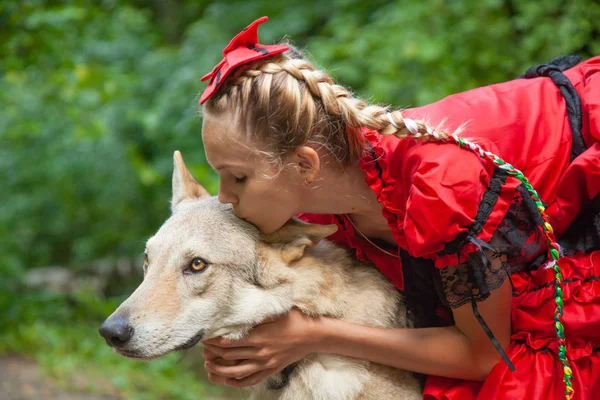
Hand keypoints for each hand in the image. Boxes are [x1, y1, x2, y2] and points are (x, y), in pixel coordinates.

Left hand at [202, 308, 318, 387]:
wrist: (312, 335)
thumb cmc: (294, 318)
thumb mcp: (273, 311)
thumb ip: (254, 313)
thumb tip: (235, 309)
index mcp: (259, 336)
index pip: (228, 341)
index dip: (213, 340)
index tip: (205, 336)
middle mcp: (260, 352)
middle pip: (229, 355)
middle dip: (212, 352)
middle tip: (203, 347)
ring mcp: (265, 363)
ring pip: (236, 371)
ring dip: (219, 369)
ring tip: (208, 364)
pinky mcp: (271, 370)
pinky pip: (251, 380)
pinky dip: (237, 382)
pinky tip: (227, 379)